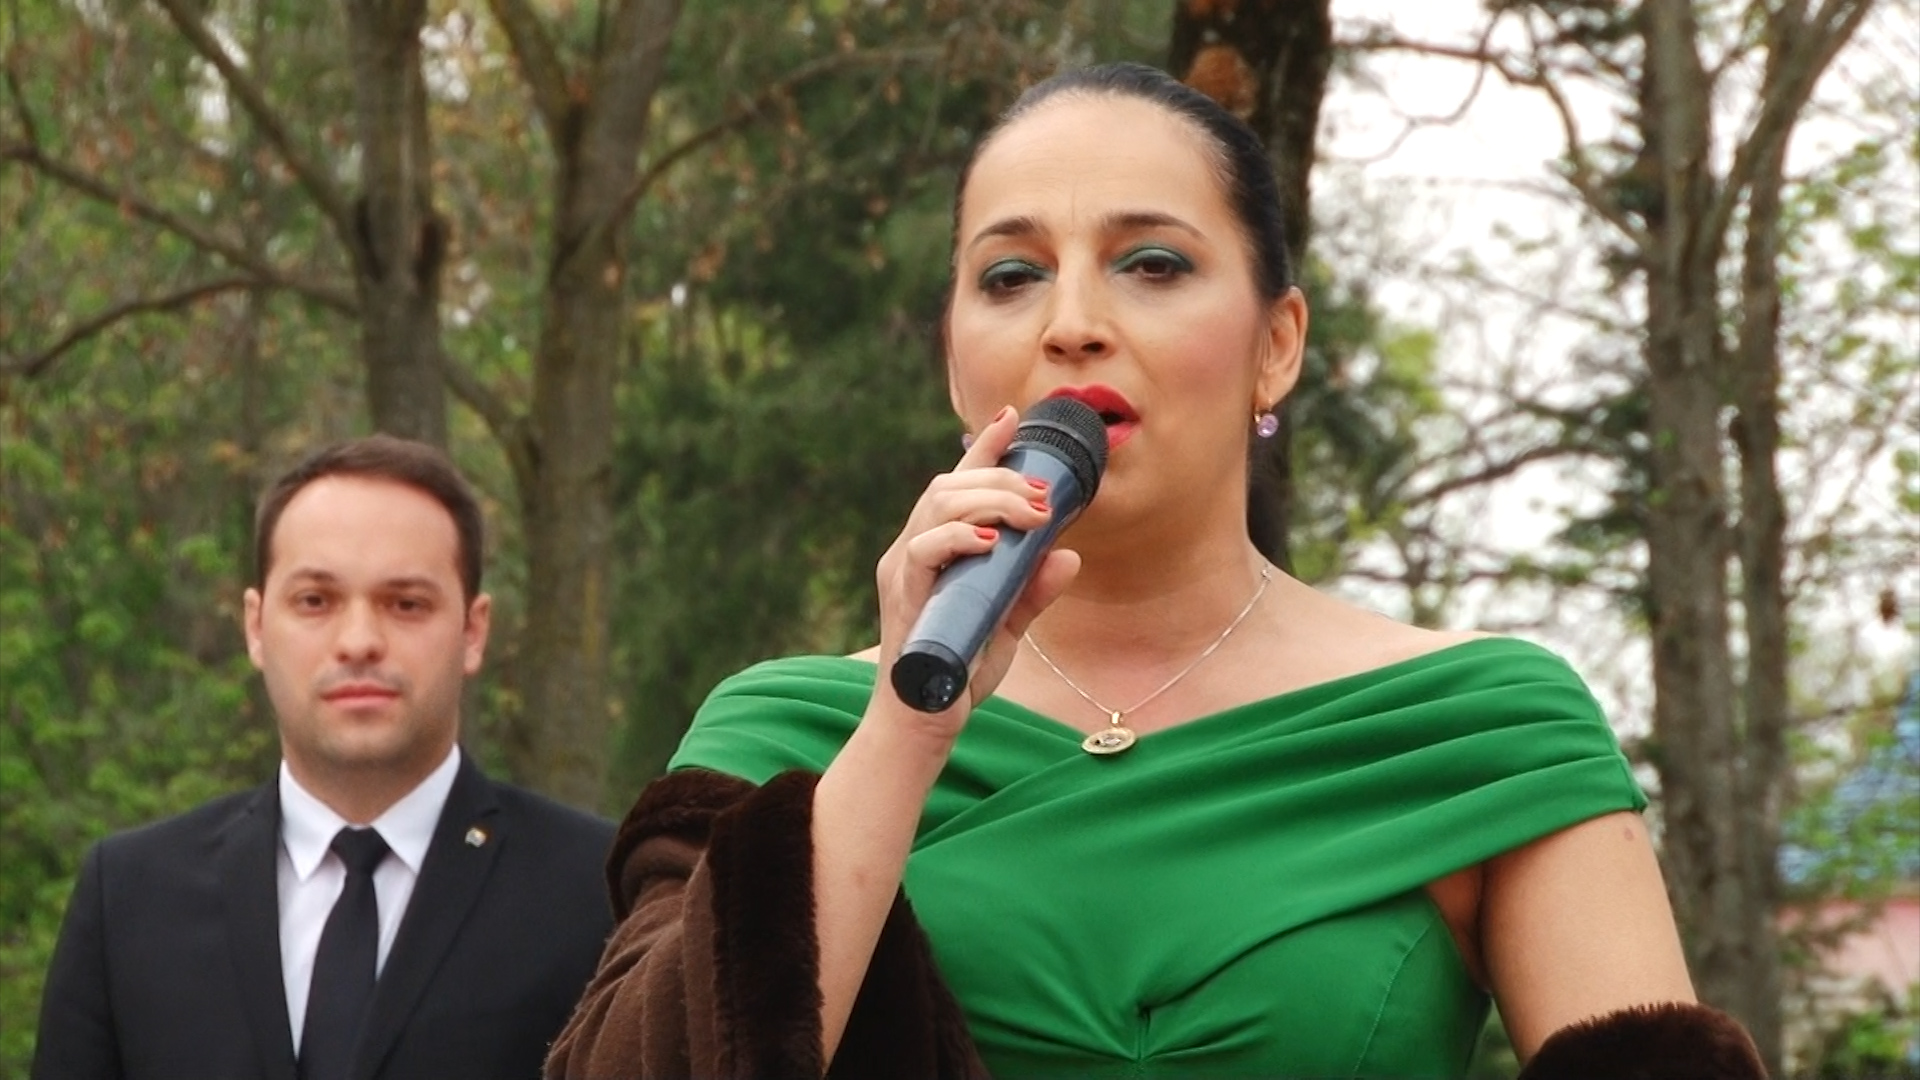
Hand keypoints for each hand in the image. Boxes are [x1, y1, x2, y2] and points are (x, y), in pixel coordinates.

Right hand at [872, 405, 1080, 738]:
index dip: (985, 449)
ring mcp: (905, 569)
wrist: (927, 719)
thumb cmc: (961, 668)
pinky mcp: (903, 593)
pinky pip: (924, 548)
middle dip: (1003, 478)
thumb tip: (1071, 554)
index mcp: (937, 548)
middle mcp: (914, 549)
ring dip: (992, 500)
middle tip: (1046, 497)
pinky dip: (960, 537)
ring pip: (939, 503)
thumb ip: (1035, 589)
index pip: (958, 484)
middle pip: (951, 484)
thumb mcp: (1010, 624)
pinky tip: (993, 541)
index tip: (1013, 418)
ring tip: (1032, 513)